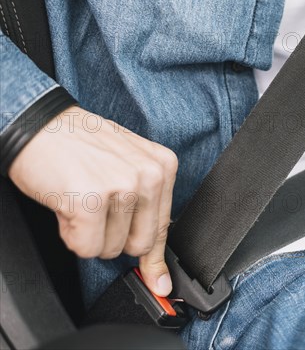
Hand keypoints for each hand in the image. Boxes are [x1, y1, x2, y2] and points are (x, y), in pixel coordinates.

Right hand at [8, 106, 177, 296]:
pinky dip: (70, 235)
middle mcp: (148, 175)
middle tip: (96, 210)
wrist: (39, 124)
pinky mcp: (90, 201)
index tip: (158, 281)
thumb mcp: (126, 167)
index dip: (154, 258)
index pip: (163, 227)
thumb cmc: (80, 146)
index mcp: (163, 167)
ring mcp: (121, 186)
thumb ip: (144, 209)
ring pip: (110, 249)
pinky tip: (67, 206)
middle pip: (139, 245)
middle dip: (112, 238)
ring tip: (79, 200)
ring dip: (88, 234)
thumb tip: (156, 272)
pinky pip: (85, 247)